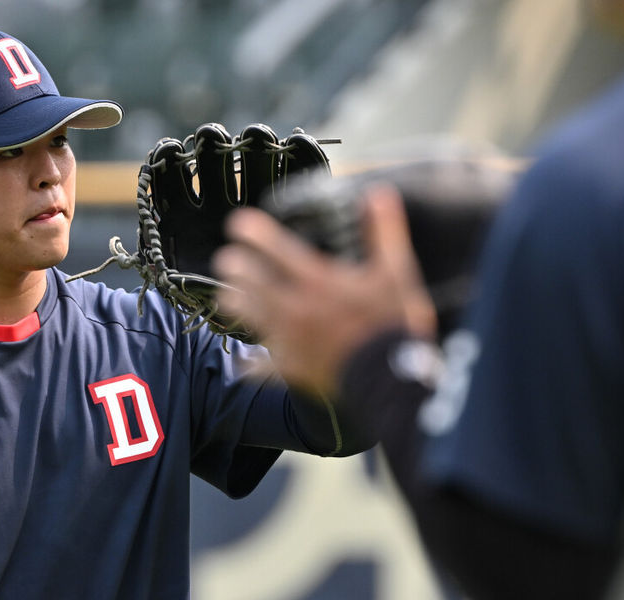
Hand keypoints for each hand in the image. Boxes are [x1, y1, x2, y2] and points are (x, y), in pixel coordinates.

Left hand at [214, 185, 435, 396]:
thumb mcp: (396, 274)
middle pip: (249, 281)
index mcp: (317, 281)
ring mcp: (288, 339)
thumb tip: (378, 193)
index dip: (252, 232)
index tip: (237, 223)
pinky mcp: (290, 368)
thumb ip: (384, 232)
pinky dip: (252, 365)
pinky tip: (243, 363)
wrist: (389, 382)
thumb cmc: (393, 326)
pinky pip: (262, 367)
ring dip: (234, 303)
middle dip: (234, 267)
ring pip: (246, 316)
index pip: (275, 249)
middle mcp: (294, 307)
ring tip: (227, 295)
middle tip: (228, 260)